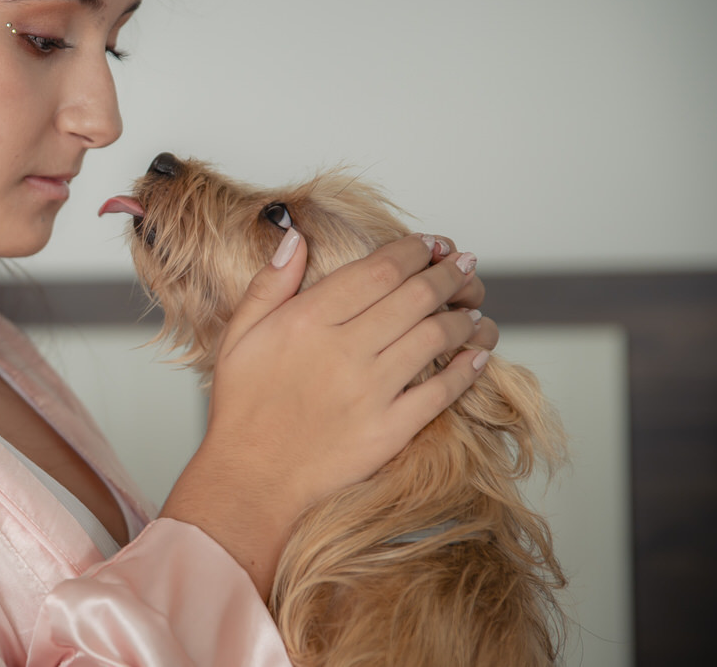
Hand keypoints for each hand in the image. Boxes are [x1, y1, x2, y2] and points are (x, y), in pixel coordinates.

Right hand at [160, 233, 489, 598]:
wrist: (251, 479)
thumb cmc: (242, 407)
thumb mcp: (239, 335)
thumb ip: (270, 283)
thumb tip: (295, 237)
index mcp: (307, 320)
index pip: (378, 270)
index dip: (414, 251)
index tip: (431, 245)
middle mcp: (344, 351)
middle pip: (416, 296)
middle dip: (448, 274)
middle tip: (465, 265)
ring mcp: (370, 392)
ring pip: (435, 338)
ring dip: (463, 316)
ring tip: (473, 306)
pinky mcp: (389, 431)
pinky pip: (441, 392)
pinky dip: (466, 368)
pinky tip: (477, 353)